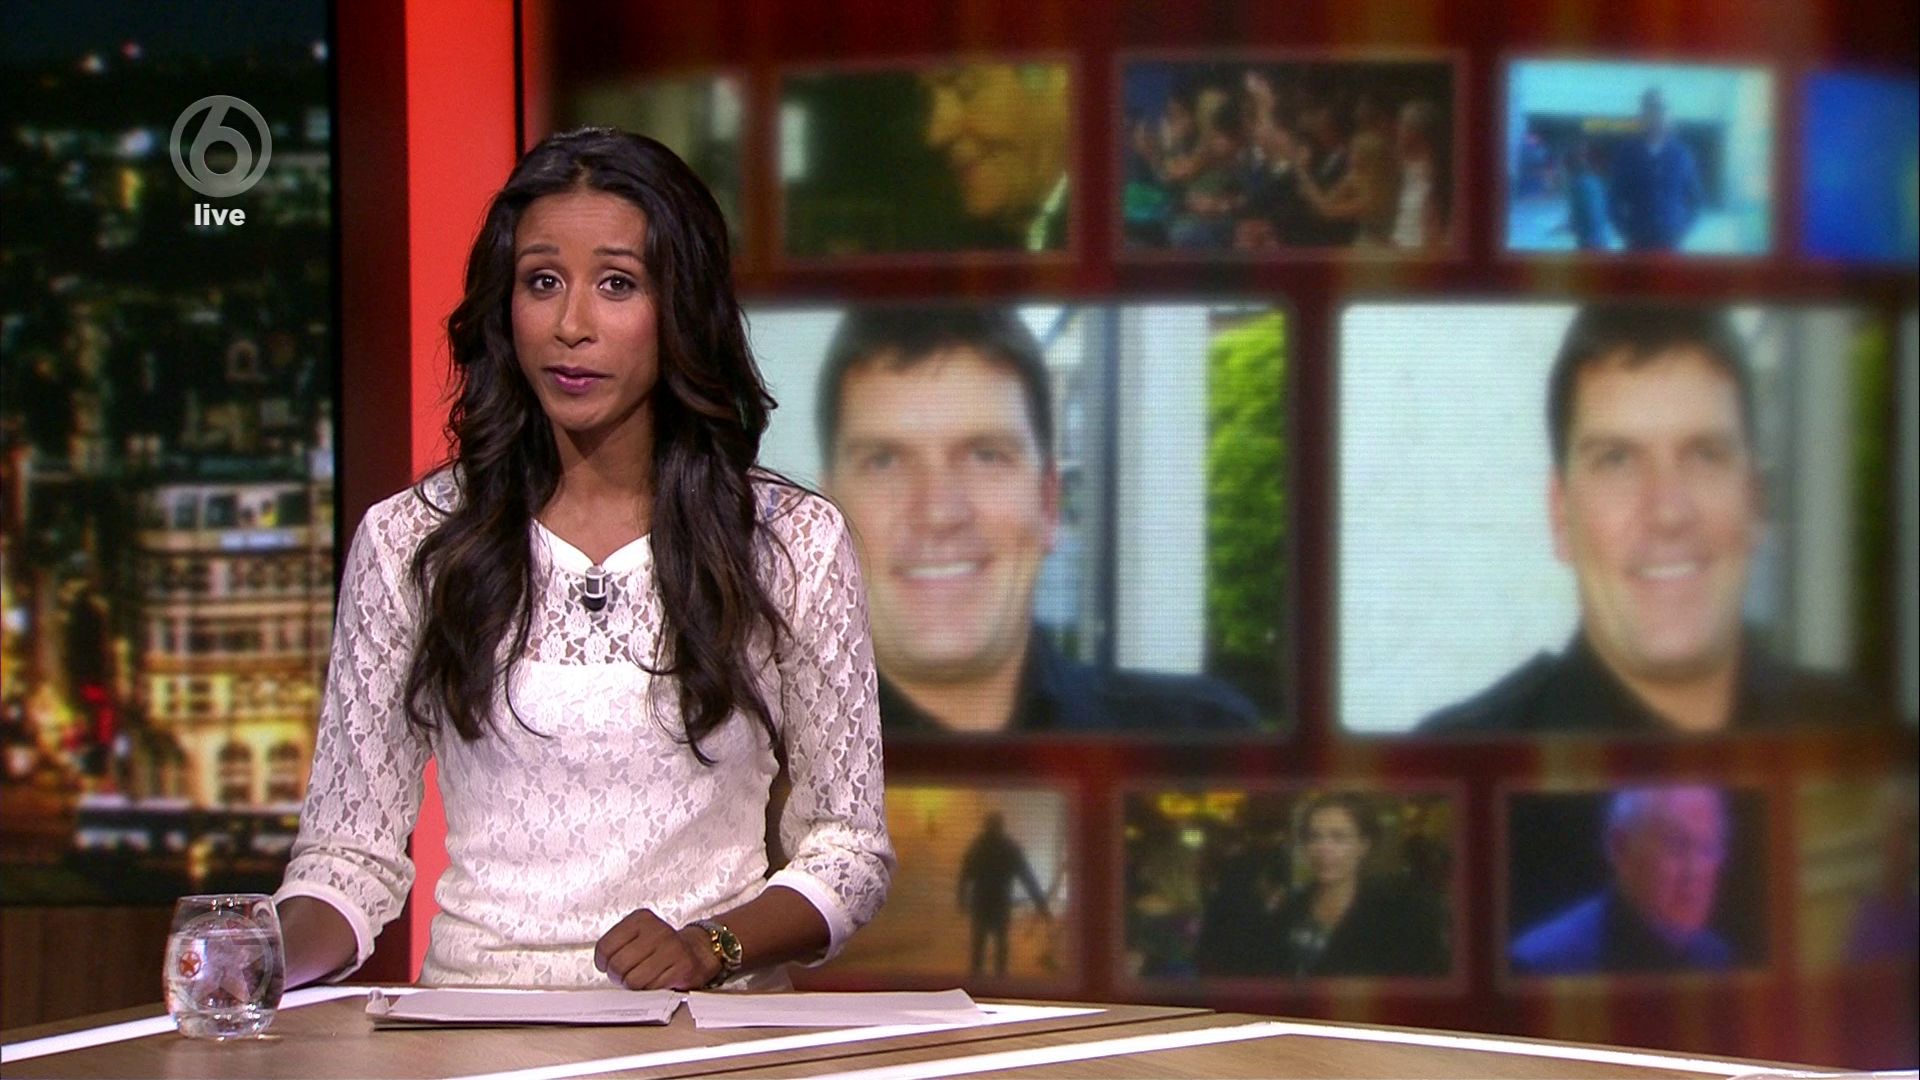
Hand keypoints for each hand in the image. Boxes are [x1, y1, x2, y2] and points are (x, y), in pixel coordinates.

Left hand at [593, 909, 720, 989]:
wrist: (699, 951)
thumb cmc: (662, 947)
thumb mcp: (639, 935)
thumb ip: (618, 945)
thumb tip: (603, 964)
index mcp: (641, 919)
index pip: (605, 947)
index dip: (603, 963)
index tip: (608, 966)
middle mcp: (657, 930)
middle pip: (617, 965)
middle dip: (618, 977)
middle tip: (626, 976)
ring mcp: (671, 948)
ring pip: (632, 981)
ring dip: (635, 986)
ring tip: (643, 978)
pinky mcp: (682, 966)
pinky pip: (652, 988)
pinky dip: (651, 990)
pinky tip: (658, 980)